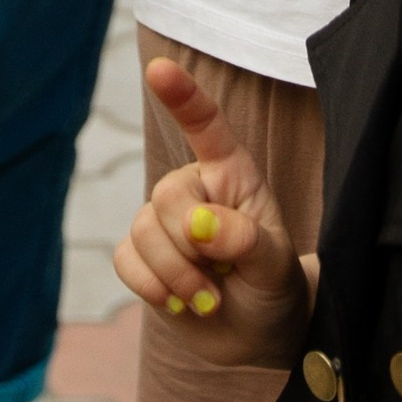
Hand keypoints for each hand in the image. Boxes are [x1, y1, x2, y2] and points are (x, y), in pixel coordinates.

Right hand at [114, 57, 313, 367]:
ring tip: (208, 299)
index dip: (182, 96)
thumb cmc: (274, 286)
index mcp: (232, 174)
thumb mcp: (275, 265)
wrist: (256, 334)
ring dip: (175, 277)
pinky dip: (151, 287)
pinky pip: (125, 260)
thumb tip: (199, 224)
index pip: (206, 126)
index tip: (158, 68)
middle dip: (189, 248)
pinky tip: (178, 303)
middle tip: (221, 282)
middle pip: (166, 197)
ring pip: (143, 231)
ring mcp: (164, 221)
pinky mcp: (141, 255)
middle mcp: (194, 189)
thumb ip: (245, 239)